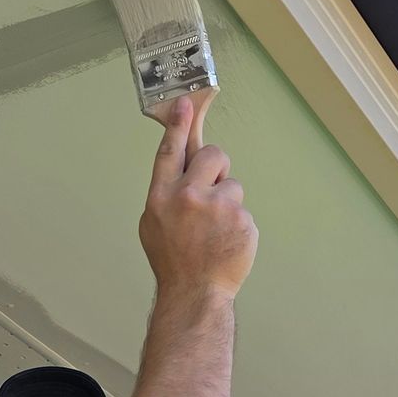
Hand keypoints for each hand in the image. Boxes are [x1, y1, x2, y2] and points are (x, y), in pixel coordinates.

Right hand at [138, 94, 256, 300]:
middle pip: (213, 155)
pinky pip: (243, 209)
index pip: (170, 151)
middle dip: (217, 167)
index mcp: (161, 197)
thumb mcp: (154, 224)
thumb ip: (166, 193)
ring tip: (216, 230)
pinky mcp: (242, 220)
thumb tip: (182, 169)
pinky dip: (238, 223)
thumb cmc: (173, 260)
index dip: (178, 125)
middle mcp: (188, 197)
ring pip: (233, 185)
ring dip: (228, 202)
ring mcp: (218, 208)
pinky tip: (226, 241)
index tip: (185, 103)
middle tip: (213, 190)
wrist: (195, 293)